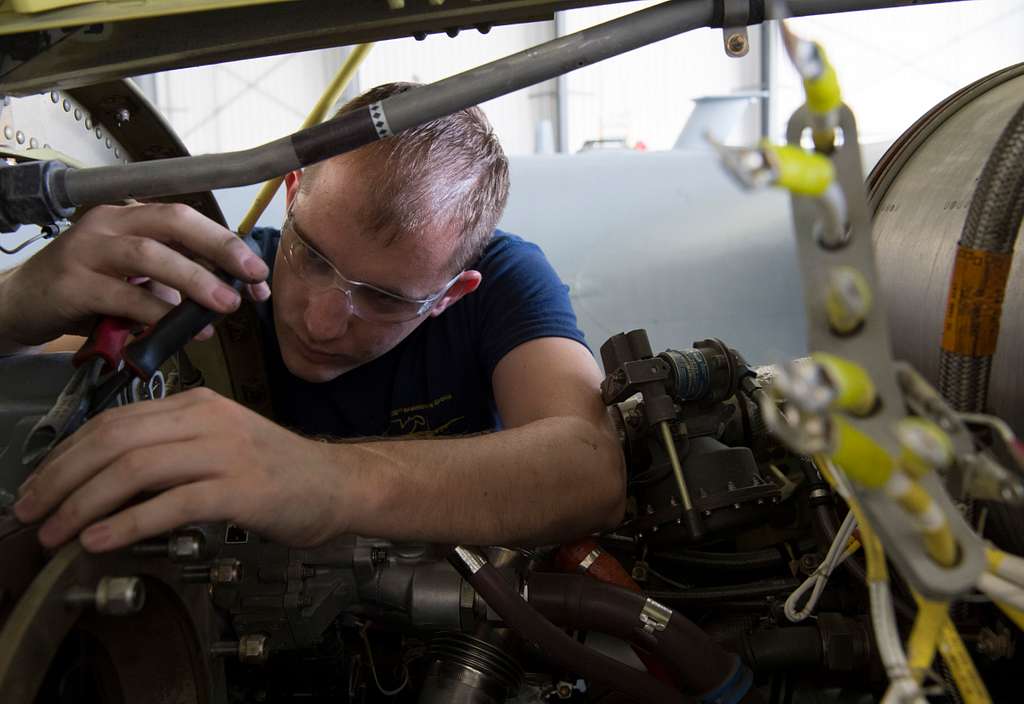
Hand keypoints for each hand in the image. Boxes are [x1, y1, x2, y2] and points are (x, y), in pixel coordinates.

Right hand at [0, 203, 270, 346]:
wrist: (22, 304)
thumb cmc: (88, 289)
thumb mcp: (138, 279)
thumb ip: (179, 283)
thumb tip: (233, 295)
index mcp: (131, 215)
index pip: (188, 220)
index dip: (227, 245)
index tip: (258, 275)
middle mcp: (109, 223)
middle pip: (173, 222)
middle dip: (219, 247)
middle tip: (252, 276)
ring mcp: (87, 250)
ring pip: (149, 255)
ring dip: (193, 280)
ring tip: (225, 305)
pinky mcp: (71, 283)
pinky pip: (121, 294)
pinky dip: (155, 312)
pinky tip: (178, 328)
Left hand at [12, 388, 351, 551]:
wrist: (338, 485)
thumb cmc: (279, 471)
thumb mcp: (220, 444)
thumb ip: (172, 450)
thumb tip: (106, 479)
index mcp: (198, 405)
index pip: (115, 420)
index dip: (66, 454)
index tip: (40, 484)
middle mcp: (207, 420)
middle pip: (114, 439)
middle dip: (61, 477)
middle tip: (31, 511)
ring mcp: (225, 452)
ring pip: (134, 469)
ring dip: (83, 503)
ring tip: (56, 533)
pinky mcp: (240, 489)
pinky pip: (170, 504)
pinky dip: (127, 524)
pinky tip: (101, 541)